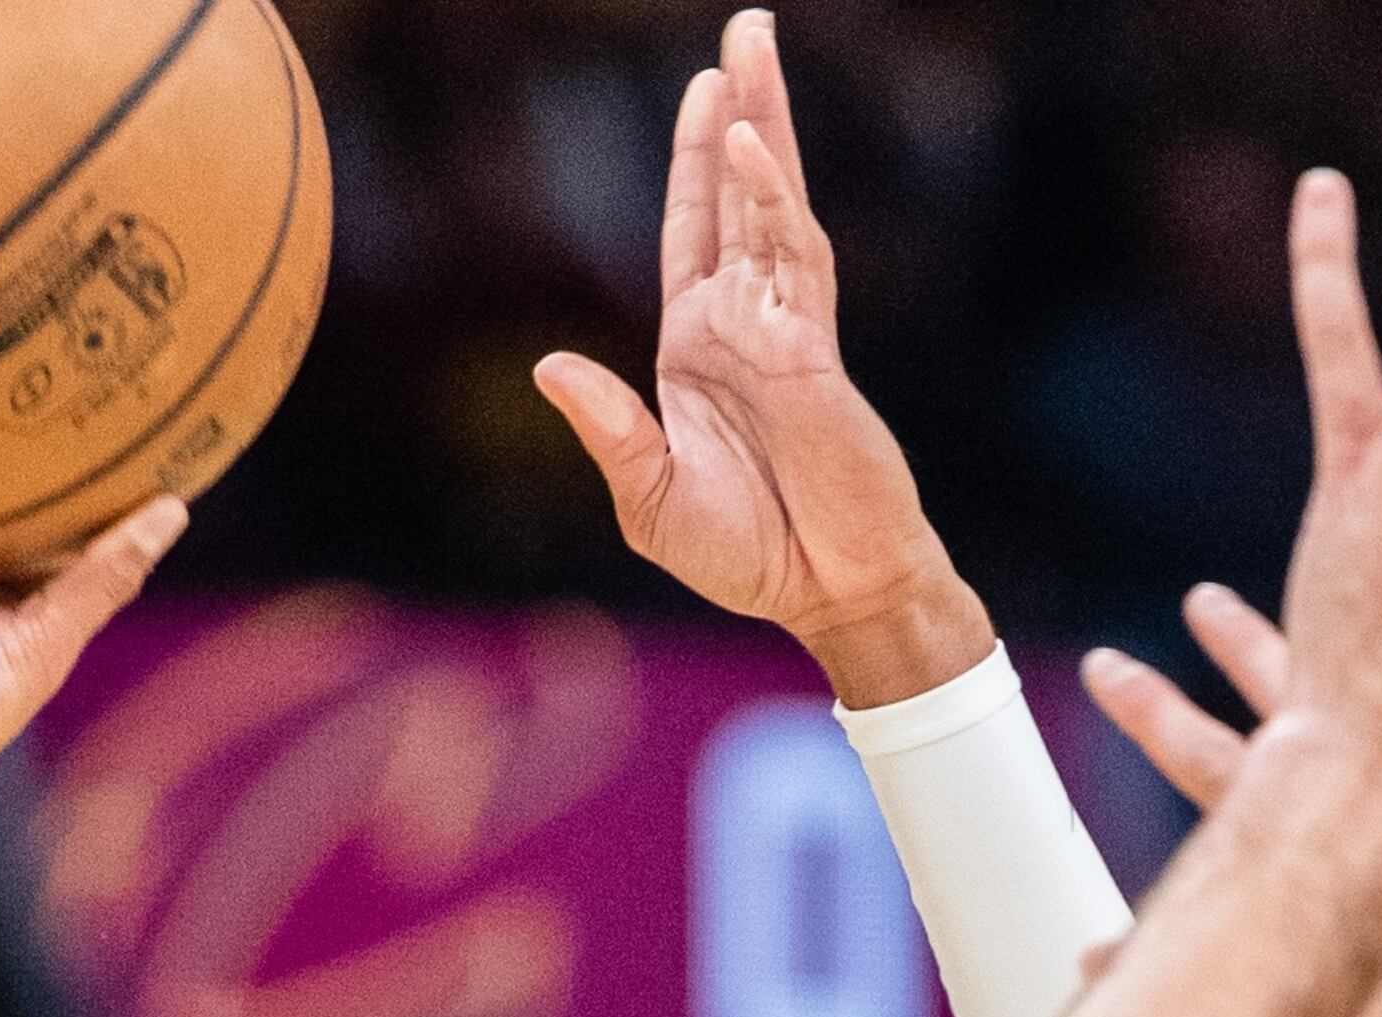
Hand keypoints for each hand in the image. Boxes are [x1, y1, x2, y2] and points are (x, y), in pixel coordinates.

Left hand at [532, 9, 991, 706]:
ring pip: (769, 205)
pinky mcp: (813, 354)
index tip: (705, 90)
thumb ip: (609, 431)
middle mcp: (744, 324)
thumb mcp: (651, 501)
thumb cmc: (750, 557)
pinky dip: (771, 201)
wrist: (831, 594)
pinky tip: (750, 147)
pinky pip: (793, 260)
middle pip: (736, 194)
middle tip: (748, 30)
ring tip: (754, 47)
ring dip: (760, 125)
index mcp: (699, 348)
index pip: (693, 231)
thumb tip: (550, 366)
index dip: (696, 161)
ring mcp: (783, 331)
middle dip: (740, 108)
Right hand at [1086, 587, 1381, 1016]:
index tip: (1107, 665)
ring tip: (1337, 606)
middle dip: (1239, 650)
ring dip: (1357, 665)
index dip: (1149, 713)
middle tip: (1202, 599)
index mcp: (1312, 865)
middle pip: (1295, 714)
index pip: (1205, 764)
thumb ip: (1194, 991)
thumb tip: (1099, 959)